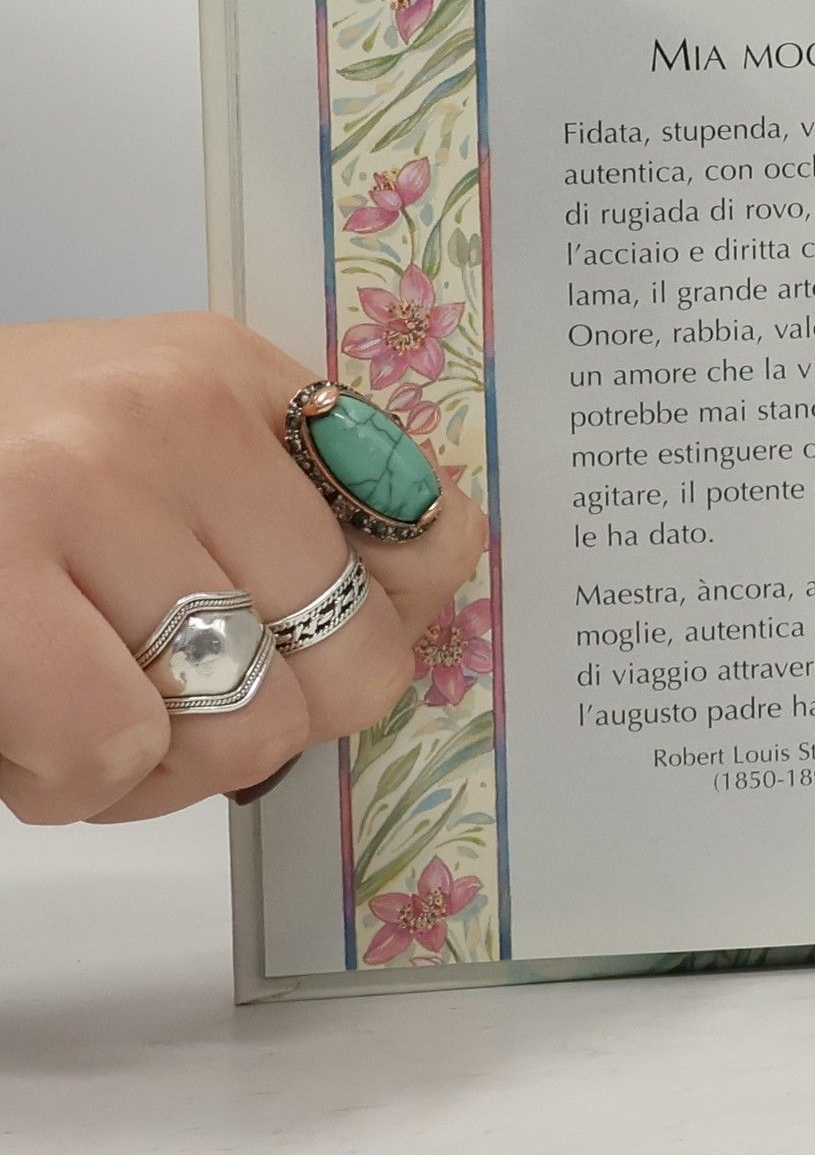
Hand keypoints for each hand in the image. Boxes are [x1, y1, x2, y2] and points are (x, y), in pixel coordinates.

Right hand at [0, 314, 487, 822]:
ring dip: (162, 764)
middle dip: (272, 716)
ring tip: (79, 701)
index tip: (325, 649)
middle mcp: (168, 412)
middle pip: (350, 660)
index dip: (386, 626)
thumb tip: (433, 577)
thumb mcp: (155, 442)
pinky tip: (23, 724)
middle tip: (178, 695)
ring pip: (243, 728)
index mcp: (228, 372)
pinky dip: (71, 782)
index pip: (429, 531)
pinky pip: (111, 752)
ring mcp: (72, 488)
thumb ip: (297, 502)